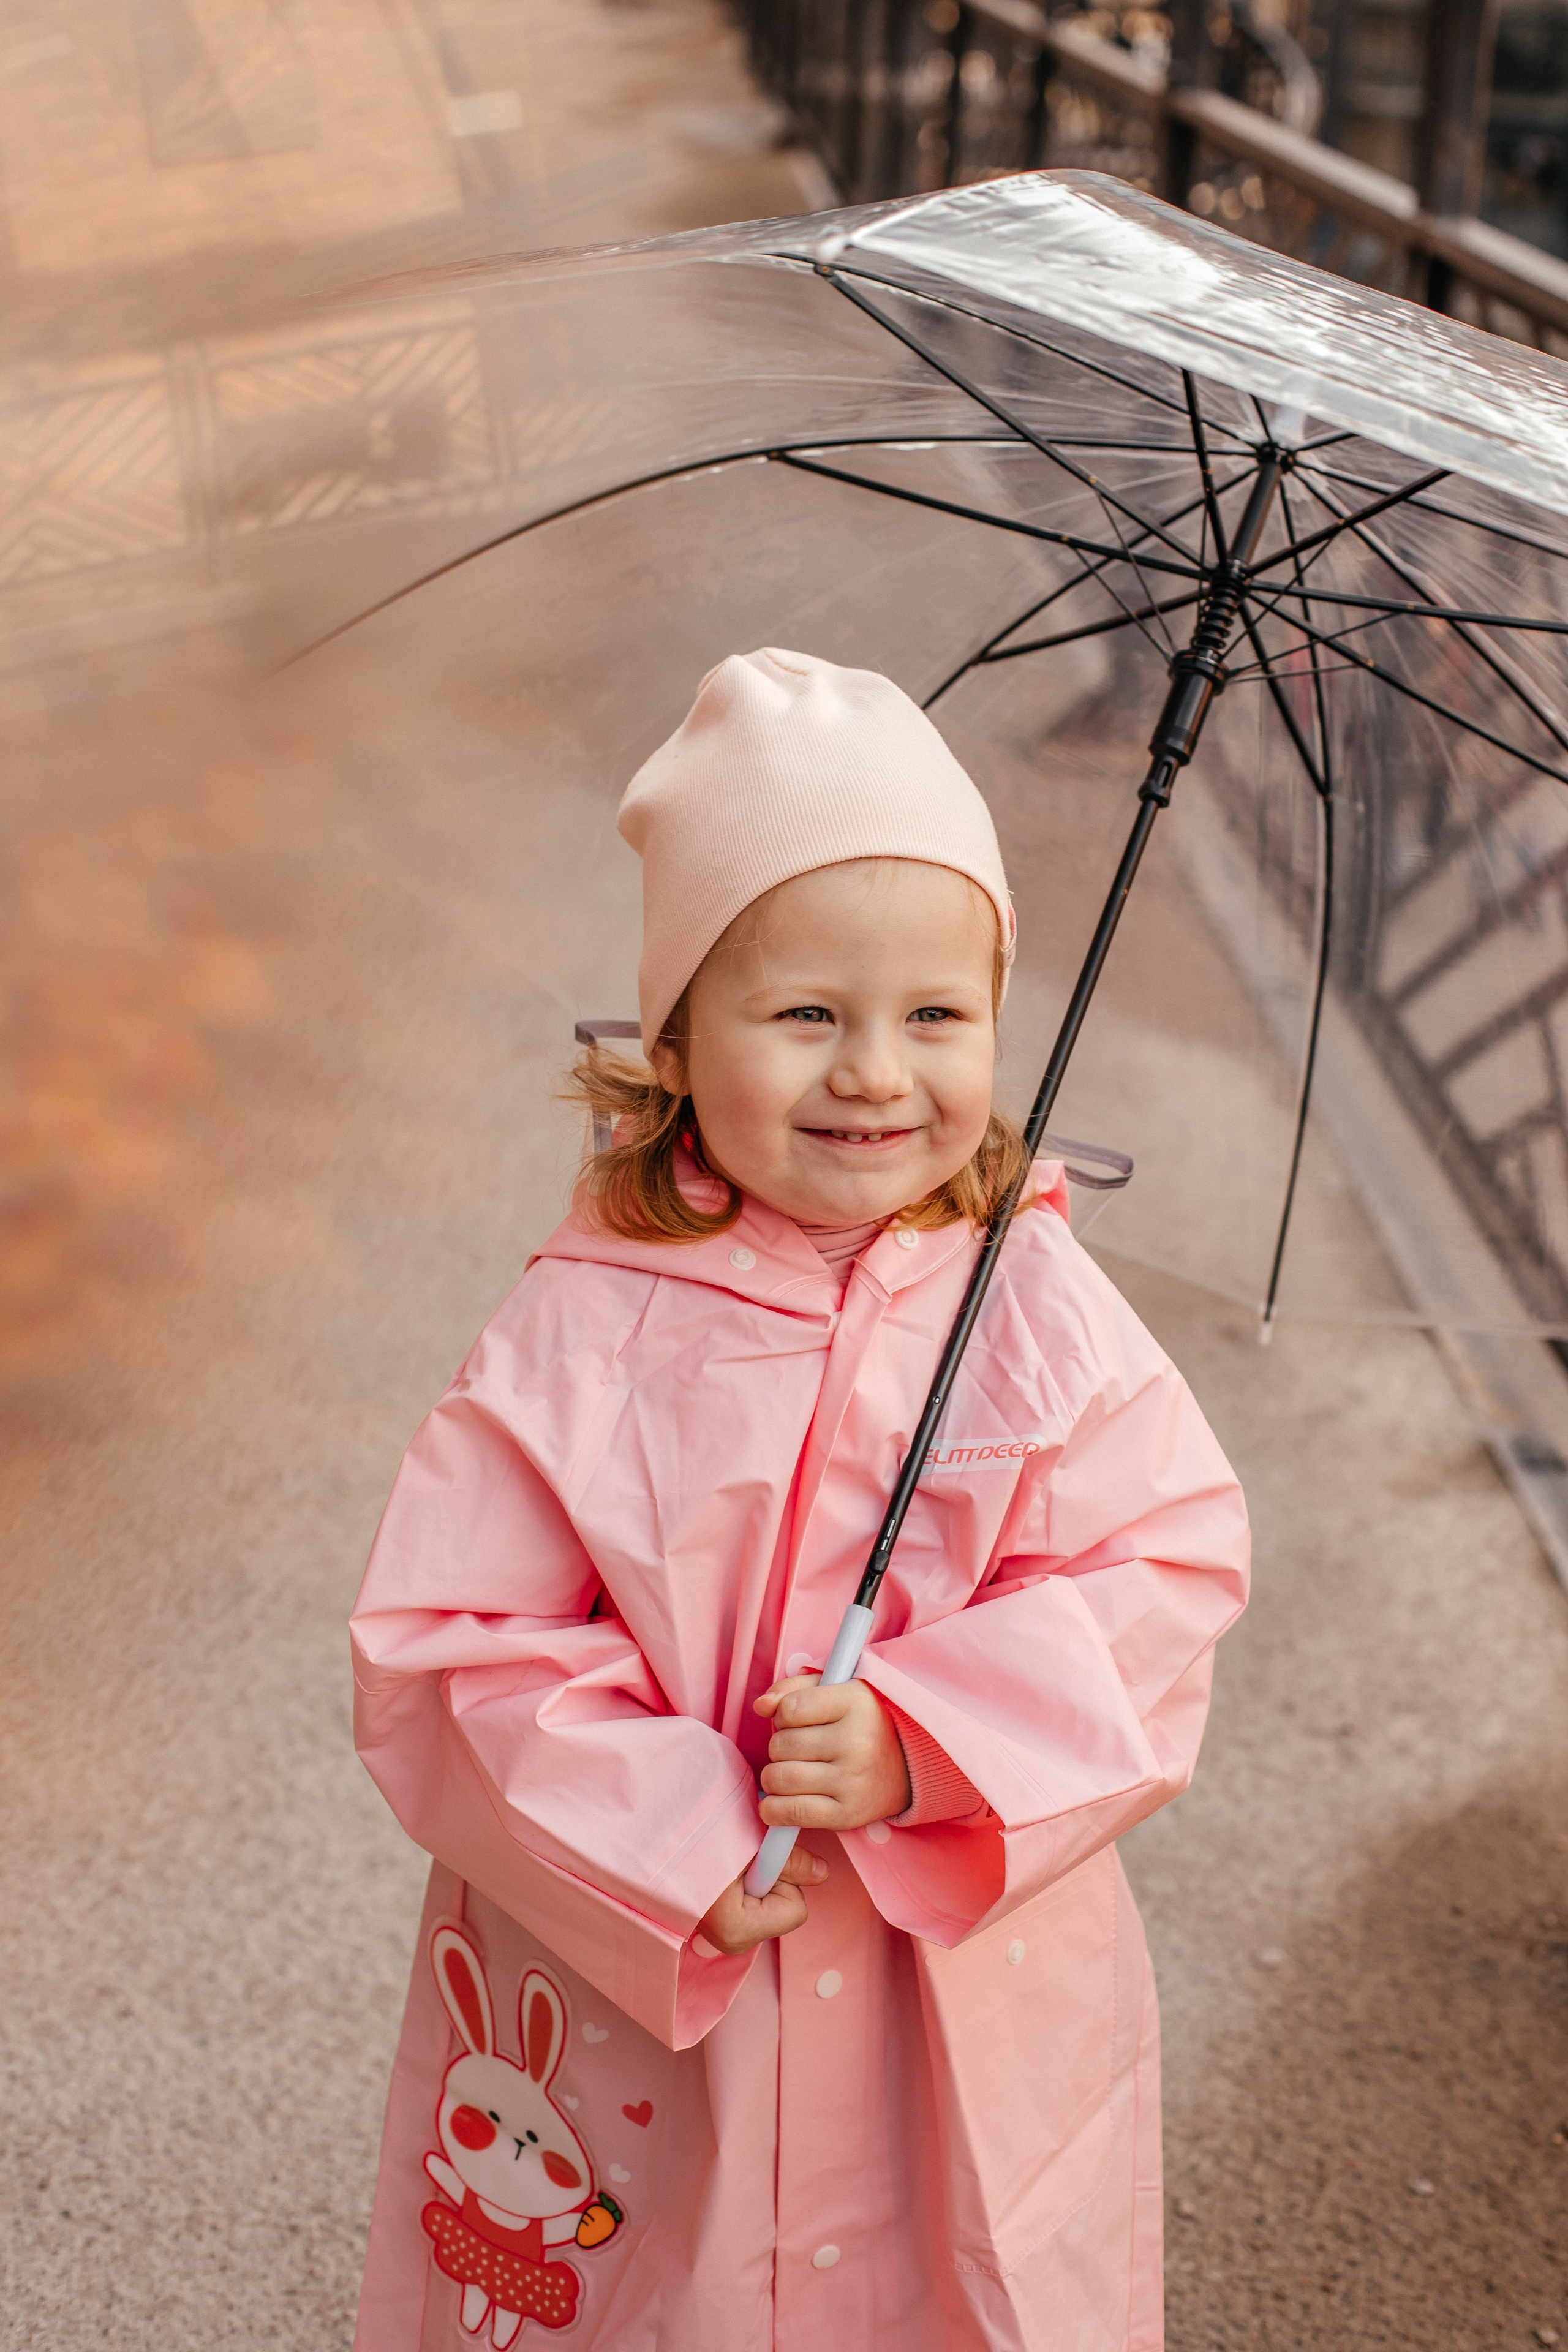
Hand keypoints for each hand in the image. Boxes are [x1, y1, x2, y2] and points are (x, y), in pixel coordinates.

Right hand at [696, 1844, 827, 1956]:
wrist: (647, 1845)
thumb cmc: (695, 1840)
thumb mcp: (749, 1842)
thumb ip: (790, 1861)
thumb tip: (824, 1874)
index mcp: (738, 1930)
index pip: (796, 1909)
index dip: (783, 1876)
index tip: (753, 1860)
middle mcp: (732, 1943)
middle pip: (784, 1908)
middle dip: (772, 1879)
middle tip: (740, 1859)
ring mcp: (725, 1938)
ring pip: (771, 1904)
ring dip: (759, 1879)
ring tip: (729, 1862)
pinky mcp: (722, 1927)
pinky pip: (755, 1905)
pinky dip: (747, 1886)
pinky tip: (726, 1873)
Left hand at [754, 1674, 911, 1831]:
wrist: (908, 1766)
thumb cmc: (862, 1723)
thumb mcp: (835, 1690)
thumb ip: (792, 1689)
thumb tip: (760, 1706)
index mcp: (855, 1703)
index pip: (790, 1708)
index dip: (782, 1714)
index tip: (793, 1719)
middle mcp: (856, 1742)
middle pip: (781, 1745)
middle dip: (779, 1746)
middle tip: (797, 1748)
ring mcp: (852, 1781)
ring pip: (781, 1778)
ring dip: (773, 1777)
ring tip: (788, 1772)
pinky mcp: (847, 1814)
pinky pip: (794, 1813)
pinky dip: (773, 1810)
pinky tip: (777, 1802)